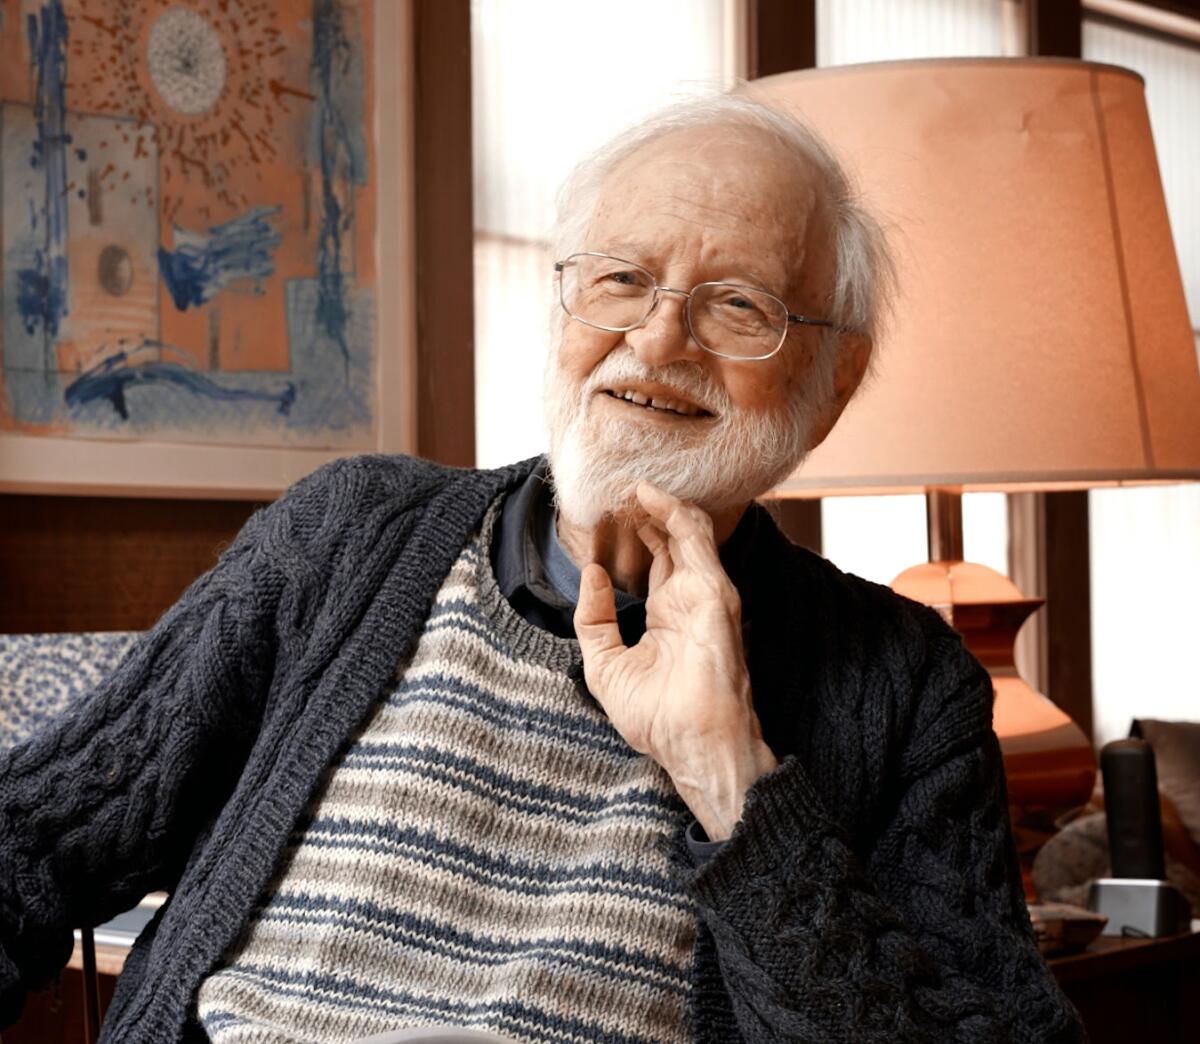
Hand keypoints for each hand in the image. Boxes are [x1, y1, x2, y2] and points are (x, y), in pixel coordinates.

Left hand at [573, 481, 777, 840]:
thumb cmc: (657, 718)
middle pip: (671, 539)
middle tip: (616, 486)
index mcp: (668, 616)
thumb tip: (591, 573)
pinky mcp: (715, 592)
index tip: (604, 512)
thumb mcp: (605, 664)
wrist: (692, 745)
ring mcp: (705, 593)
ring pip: (687, 530)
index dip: (632, 533)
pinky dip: (673, 513)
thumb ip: (594, 619)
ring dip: (658, 503)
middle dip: (644, 511)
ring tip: (629, 481)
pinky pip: (696, 540)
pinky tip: (649, 497)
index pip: (654, 560)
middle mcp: (690, 599)